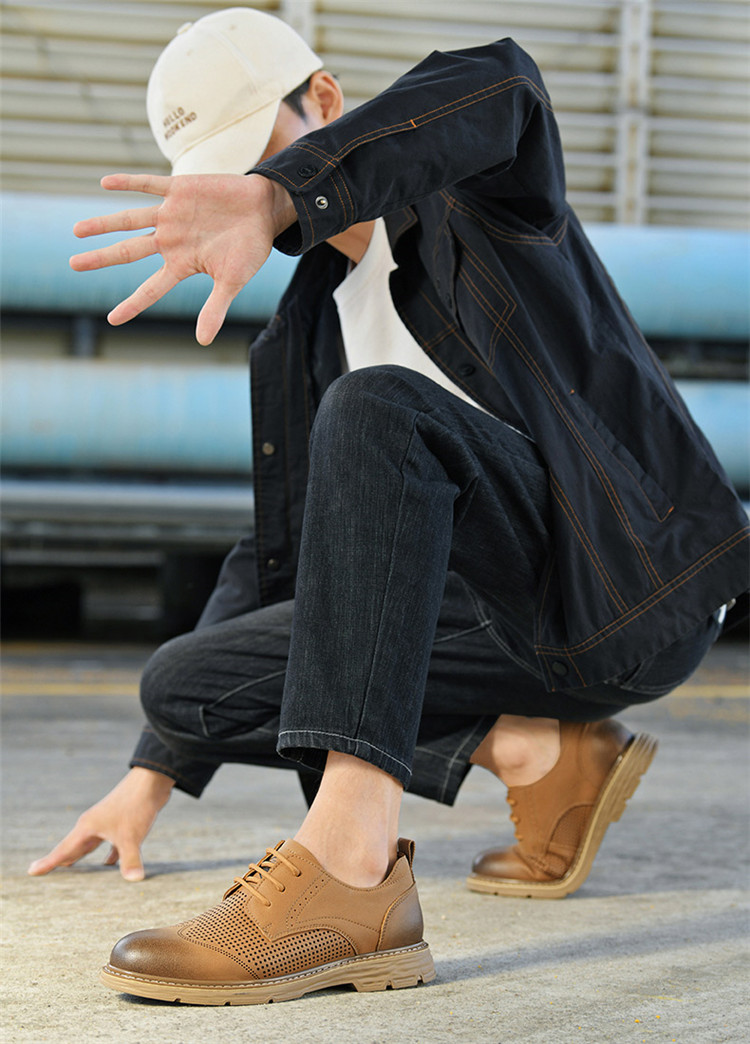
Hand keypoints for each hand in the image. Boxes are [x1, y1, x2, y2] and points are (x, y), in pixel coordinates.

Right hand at [28, 767, 174, 881]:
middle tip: (44, 873)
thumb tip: (134, 880)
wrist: (151, 782)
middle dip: (61, 861)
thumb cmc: (135, 806)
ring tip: (72, 870)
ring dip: (83, 857)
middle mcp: (94, 825)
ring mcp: (107, 823)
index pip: (63, 850)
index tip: (31, 872)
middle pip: (73, 848)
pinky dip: (109, 855)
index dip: (48, 863)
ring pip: (91, 845)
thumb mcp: (131, 836)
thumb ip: (130, 860)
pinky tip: (110, 865)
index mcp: (88, 828)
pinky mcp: (122, 823)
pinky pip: (111, 844)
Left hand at [70, 172, 296, 344]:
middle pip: (128, 252)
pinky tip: (106, 184)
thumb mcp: (232, 282)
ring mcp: (172, 215)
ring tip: (77, 230)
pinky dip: (128, 183)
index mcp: (182, 264)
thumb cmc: (251, 248)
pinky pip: (149, 185)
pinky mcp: (180, 190)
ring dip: (104, 224)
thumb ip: (215, 308)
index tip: (112, 320)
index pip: (151, 289)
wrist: (265, 209)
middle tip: (73, 264)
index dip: (132, 305)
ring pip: (130, 220)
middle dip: (101, 258)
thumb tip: (203, 341)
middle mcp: (171, 240)